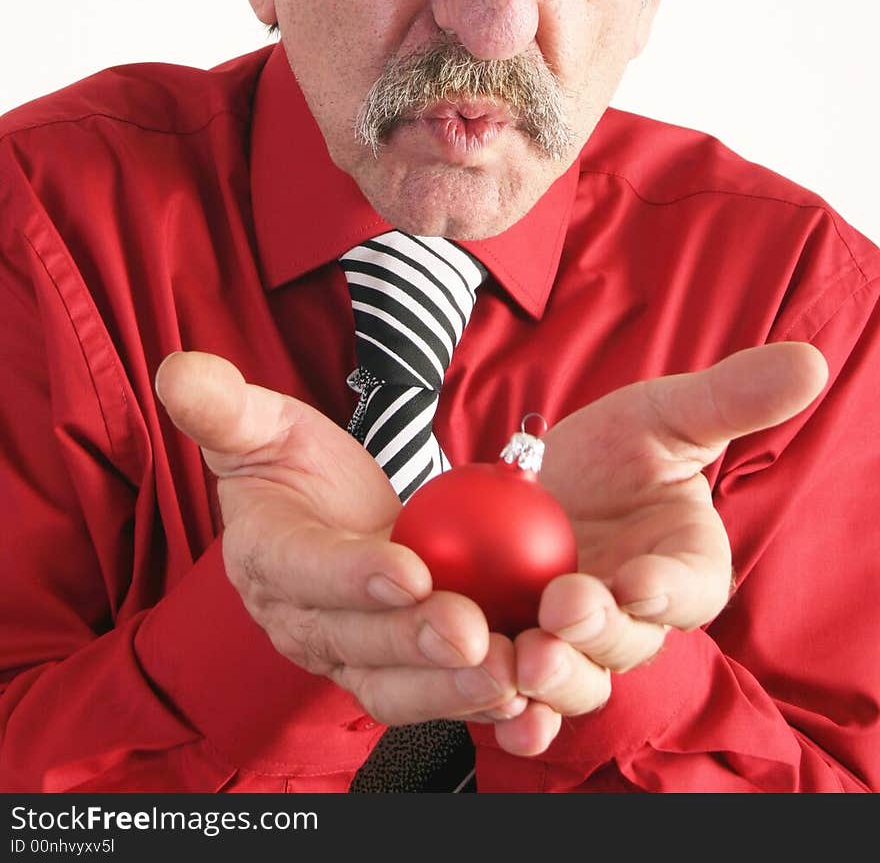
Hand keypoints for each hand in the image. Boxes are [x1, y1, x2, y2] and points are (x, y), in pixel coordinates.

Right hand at [155, 352, 524, 729]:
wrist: (321, 510)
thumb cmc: (289, 462)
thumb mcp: (259, 423)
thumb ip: (222, 404)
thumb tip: (177, 370)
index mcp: (265, 554)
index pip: (304, 569)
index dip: (351, 575)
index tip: (409, 569)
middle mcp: (299, 617)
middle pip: (354, 637)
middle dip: (413, 640)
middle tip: (472, 631)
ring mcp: (344, 653)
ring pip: (391, 684)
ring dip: (449, 686)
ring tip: (507, 673)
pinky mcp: (389, 673)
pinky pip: (427, 695)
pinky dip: (472, 699)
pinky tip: (522, 691)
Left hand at [490, 341, 827, 755]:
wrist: (541, 478)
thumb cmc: (619, 449)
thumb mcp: (667, 414)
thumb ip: (732, 399)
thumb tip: (809, 361)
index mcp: (686, 569)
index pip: (688, 589)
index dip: (666, 591)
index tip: (639, 583)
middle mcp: (637, 620)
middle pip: (627, 643)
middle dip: (597, 633)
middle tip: (562, 610)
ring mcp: (579, 647)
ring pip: (577, 681)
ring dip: (554, 680)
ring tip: (523, 659)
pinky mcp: (524, 656)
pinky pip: (523, 701)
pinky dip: (511, 714)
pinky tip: (494, 710)